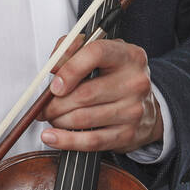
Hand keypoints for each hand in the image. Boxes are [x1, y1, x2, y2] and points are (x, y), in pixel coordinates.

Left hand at [38, 33, 162, 153]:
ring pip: (84, 118)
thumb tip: (54, 66)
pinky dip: (66, 141)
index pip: (96, 53)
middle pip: (85, 94)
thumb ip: (72, 48)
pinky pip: (91, 141)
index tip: (54, 84)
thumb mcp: (100, 52)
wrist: (145, 106)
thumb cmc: (117, 76)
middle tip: (44, 106)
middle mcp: (134, 82)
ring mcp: (133, 110)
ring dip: (59, 120)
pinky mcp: (127, 134)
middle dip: (56, 103)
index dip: (69, 69)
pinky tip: (53, 137)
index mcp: (128, 56)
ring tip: (52, 117)